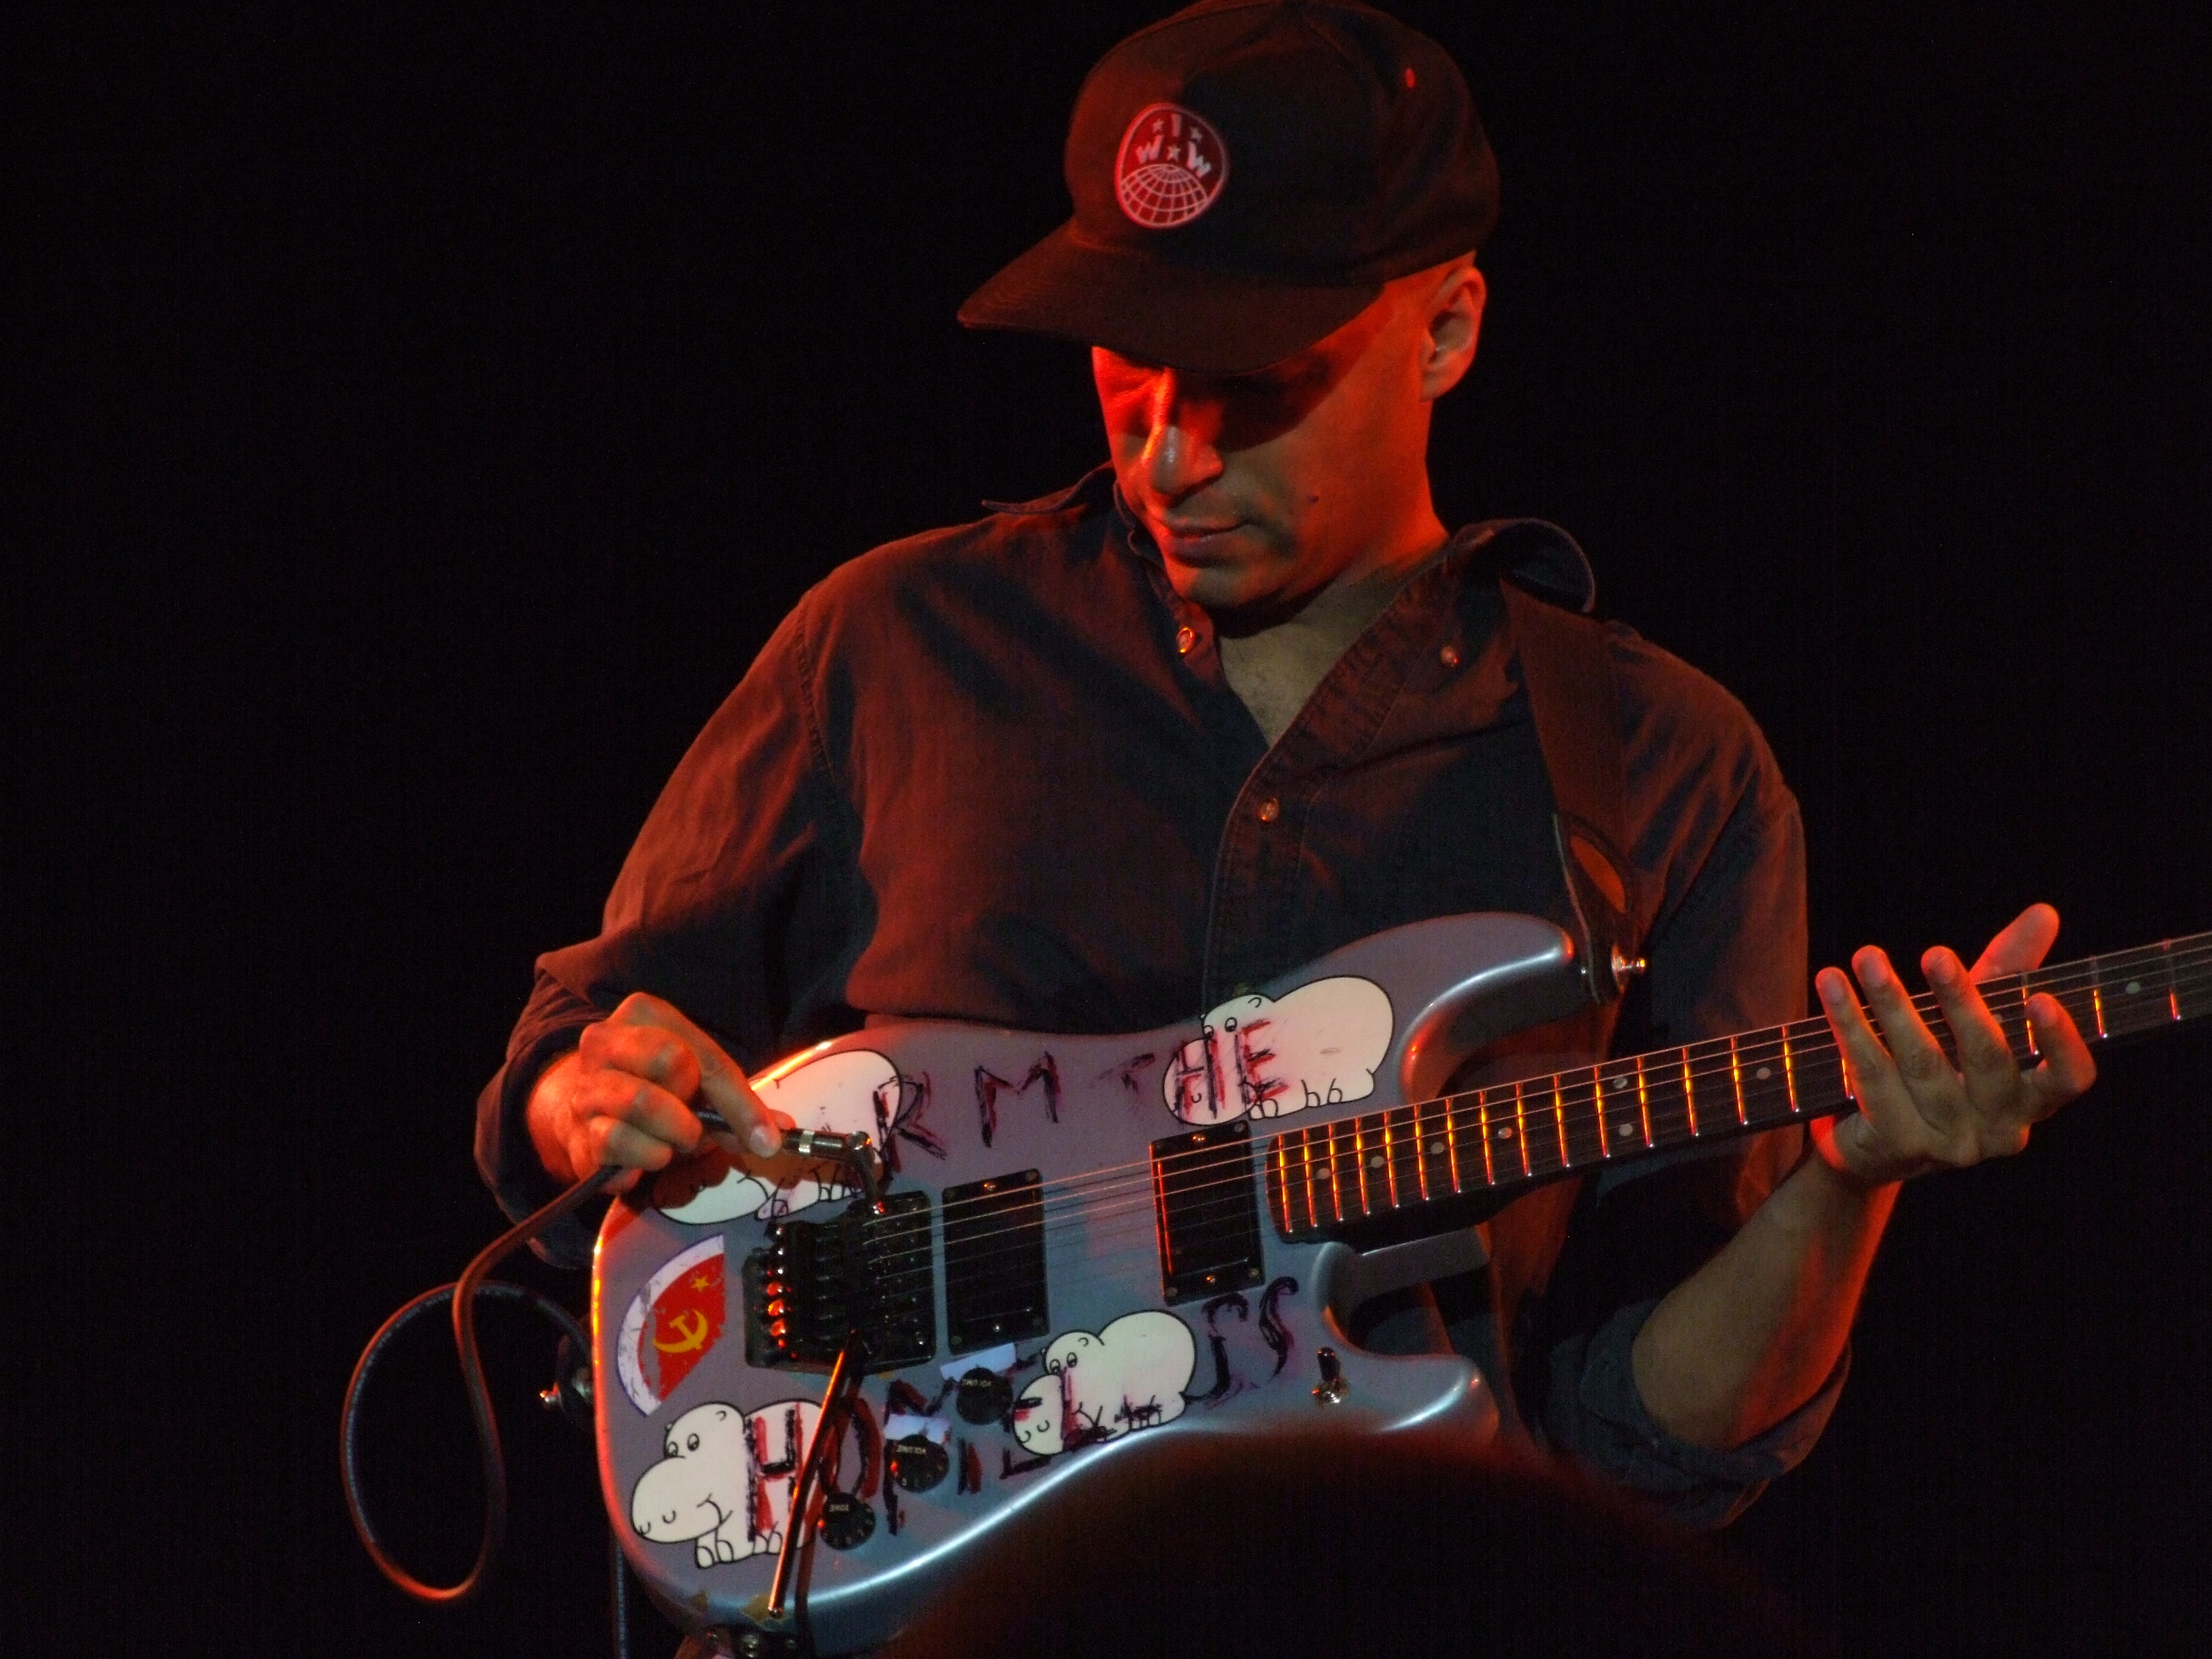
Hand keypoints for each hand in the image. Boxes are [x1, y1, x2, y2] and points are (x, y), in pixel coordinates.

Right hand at [525, 993, 786, 1192]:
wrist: (587, 1110)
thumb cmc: (655, 1087)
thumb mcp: (697, 1082)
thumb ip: (735, 1103)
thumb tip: (775, 1135)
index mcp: (641, 1014)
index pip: (701, 1054)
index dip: (739, 1101)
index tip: (765, 1137)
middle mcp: (604, 1042)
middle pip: (671, 1062)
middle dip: (694, 1105)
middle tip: (693, 1124)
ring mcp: (585, 1087)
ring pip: (641, 1104)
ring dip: (674, 1136)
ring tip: (674, 1142)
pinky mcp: (576, 1133)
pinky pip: (619, 1146)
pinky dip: (647, 1159)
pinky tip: (648, 1157)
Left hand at [1812, 903, 2096, 1187]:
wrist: (1877, 1143)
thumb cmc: (1947, 1065)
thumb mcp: (1980, 1016)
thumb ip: (2012, 967)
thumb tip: (2044, 912)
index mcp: (2033, 1099)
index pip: (2069, 1079)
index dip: (2061, 1043)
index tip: (2041, 997)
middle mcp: (1999, 1129)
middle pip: (1986, 1059)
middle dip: (1960, 1001)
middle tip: (1935, 953)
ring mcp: (1948, 1144)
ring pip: (1920, 1062)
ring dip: (1892, 1003)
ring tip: (1867, 956)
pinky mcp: (1895, 1143)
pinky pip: (1870, 1073)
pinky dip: (1848, 1023)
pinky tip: (1832, 984)